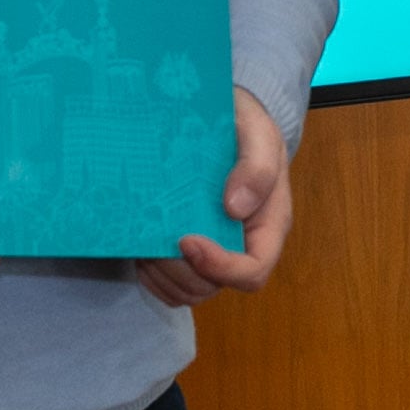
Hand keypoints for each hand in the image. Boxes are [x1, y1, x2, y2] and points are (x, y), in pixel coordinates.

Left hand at [138, 88, 291, 306]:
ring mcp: (216, 251)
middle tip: (158, 238)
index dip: (220, 267)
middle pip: (215, 286)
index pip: (253, 271)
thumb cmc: (247, 127)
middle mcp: (242, 246)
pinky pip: (172, 284)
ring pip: (190, 290)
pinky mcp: (191, 251)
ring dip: (163, 275)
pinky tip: (142, 248)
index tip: (187, 240)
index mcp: (267, 226)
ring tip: (146, 243)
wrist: (227, 119)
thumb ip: (257, 168)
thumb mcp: (259, 135)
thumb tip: (236, 208)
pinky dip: (153, 277)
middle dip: (182, 270)